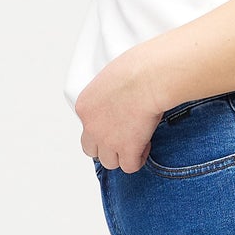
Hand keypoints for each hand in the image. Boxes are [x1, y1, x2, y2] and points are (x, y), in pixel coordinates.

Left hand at [74, 44, 169, 173]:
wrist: (150, 77)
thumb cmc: (138, 68)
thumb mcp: (112, 77)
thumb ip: (109, 94)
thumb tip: (120, 101)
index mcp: (84, 106)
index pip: (86, 127)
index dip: (103, 127)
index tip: (118, 121)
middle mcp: (91, 126)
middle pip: (91, 150)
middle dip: (106, 147)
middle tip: (123, 138)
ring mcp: (108, 140)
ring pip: (109, 162)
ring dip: (122, 155)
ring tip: (137, 142)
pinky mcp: (127, 149)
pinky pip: (130, 166)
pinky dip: (138, 159)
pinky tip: (145, 146)